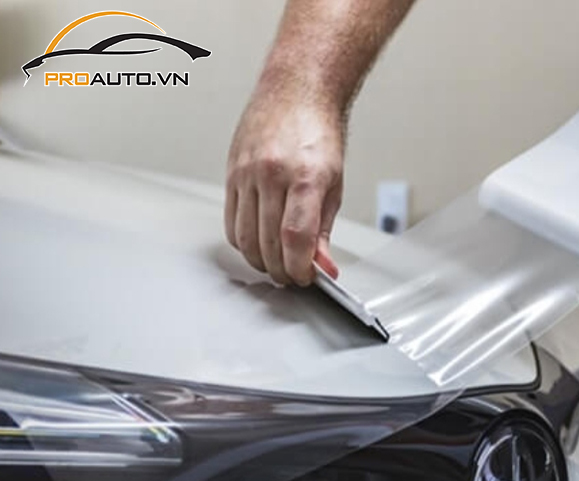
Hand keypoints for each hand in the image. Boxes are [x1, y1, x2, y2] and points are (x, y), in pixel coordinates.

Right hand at [226, 85, 343, 285]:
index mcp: (305, 177)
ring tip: (276, 264)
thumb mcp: (334, 185)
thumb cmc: (319, 134)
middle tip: (293, 276)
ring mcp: (247, 173)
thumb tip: (322, 267)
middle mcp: (272, 174)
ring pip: (245, 238)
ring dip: (261, 261)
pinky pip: (231, 222)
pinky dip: (243, 242)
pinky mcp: (231, 174)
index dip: (299, 268)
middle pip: (268, 243)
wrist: (297, 92)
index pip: (296, 238)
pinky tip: (258, 243)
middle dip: (282, 270)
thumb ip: (324, 230)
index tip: (306, 278)